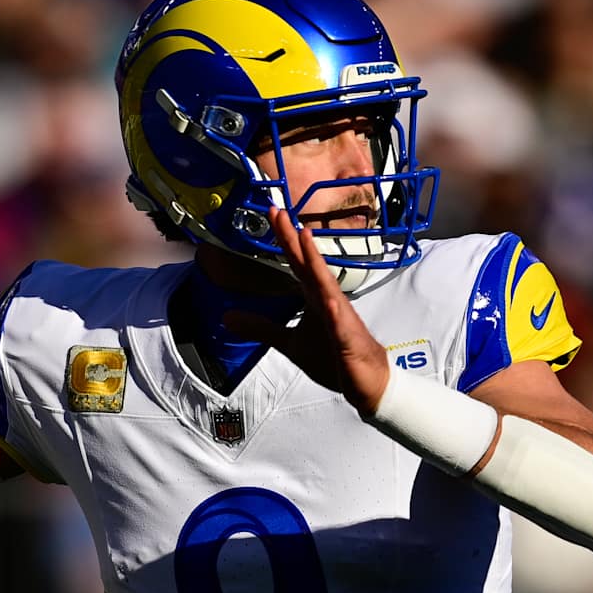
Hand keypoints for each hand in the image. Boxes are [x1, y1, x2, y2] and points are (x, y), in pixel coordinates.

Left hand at [225, 209, 390, 413]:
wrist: (366, 381)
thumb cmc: (333, 356)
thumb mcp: (289, 342)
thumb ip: (261, 327)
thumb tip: (227, 317)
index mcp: (314, 298)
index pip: (297, 263)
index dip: (285, 239)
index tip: (272, 213)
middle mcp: (328, 300)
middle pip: (309, 265)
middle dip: (295, 238)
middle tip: (279, 211)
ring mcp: (340, 318)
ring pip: (327, 285)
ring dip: (316, 262)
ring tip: (305, 237)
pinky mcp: (348, 340)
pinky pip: (342, 325)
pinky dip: (336, 312)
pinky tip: (330, 302)